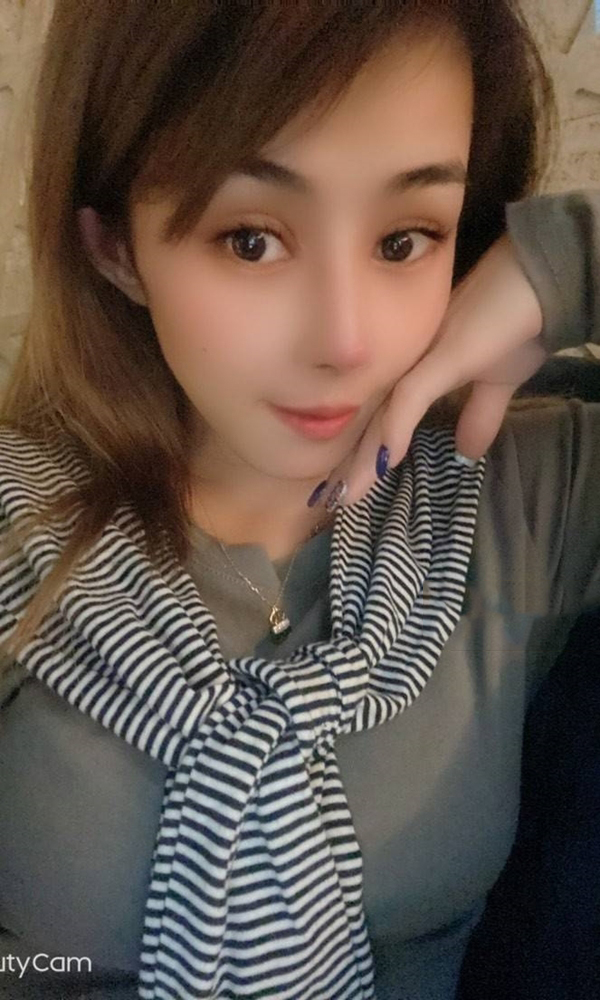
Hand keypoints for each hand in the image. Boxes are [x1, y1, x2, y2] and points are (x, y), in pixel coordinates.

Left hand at [317, 231, 548, 509]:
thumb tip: (467, 453)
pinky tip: (381, 464)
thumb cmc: (514, 323)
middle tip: (325, 500)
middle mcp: (407, 367)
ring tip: (343, 494)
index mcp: (417, 375)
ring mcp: (420, 361)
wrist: (538, 282)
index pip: (382, 422)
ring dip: (362, 460)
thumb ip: (478, 415)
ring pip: (382, 418)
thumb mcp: (497, 382)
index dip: (363, 455)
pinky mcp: (442, 356)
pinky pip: (411, 399)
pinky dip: (394, 432)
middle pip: (372, 424)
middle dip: (350, 466)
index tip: (343, 488)